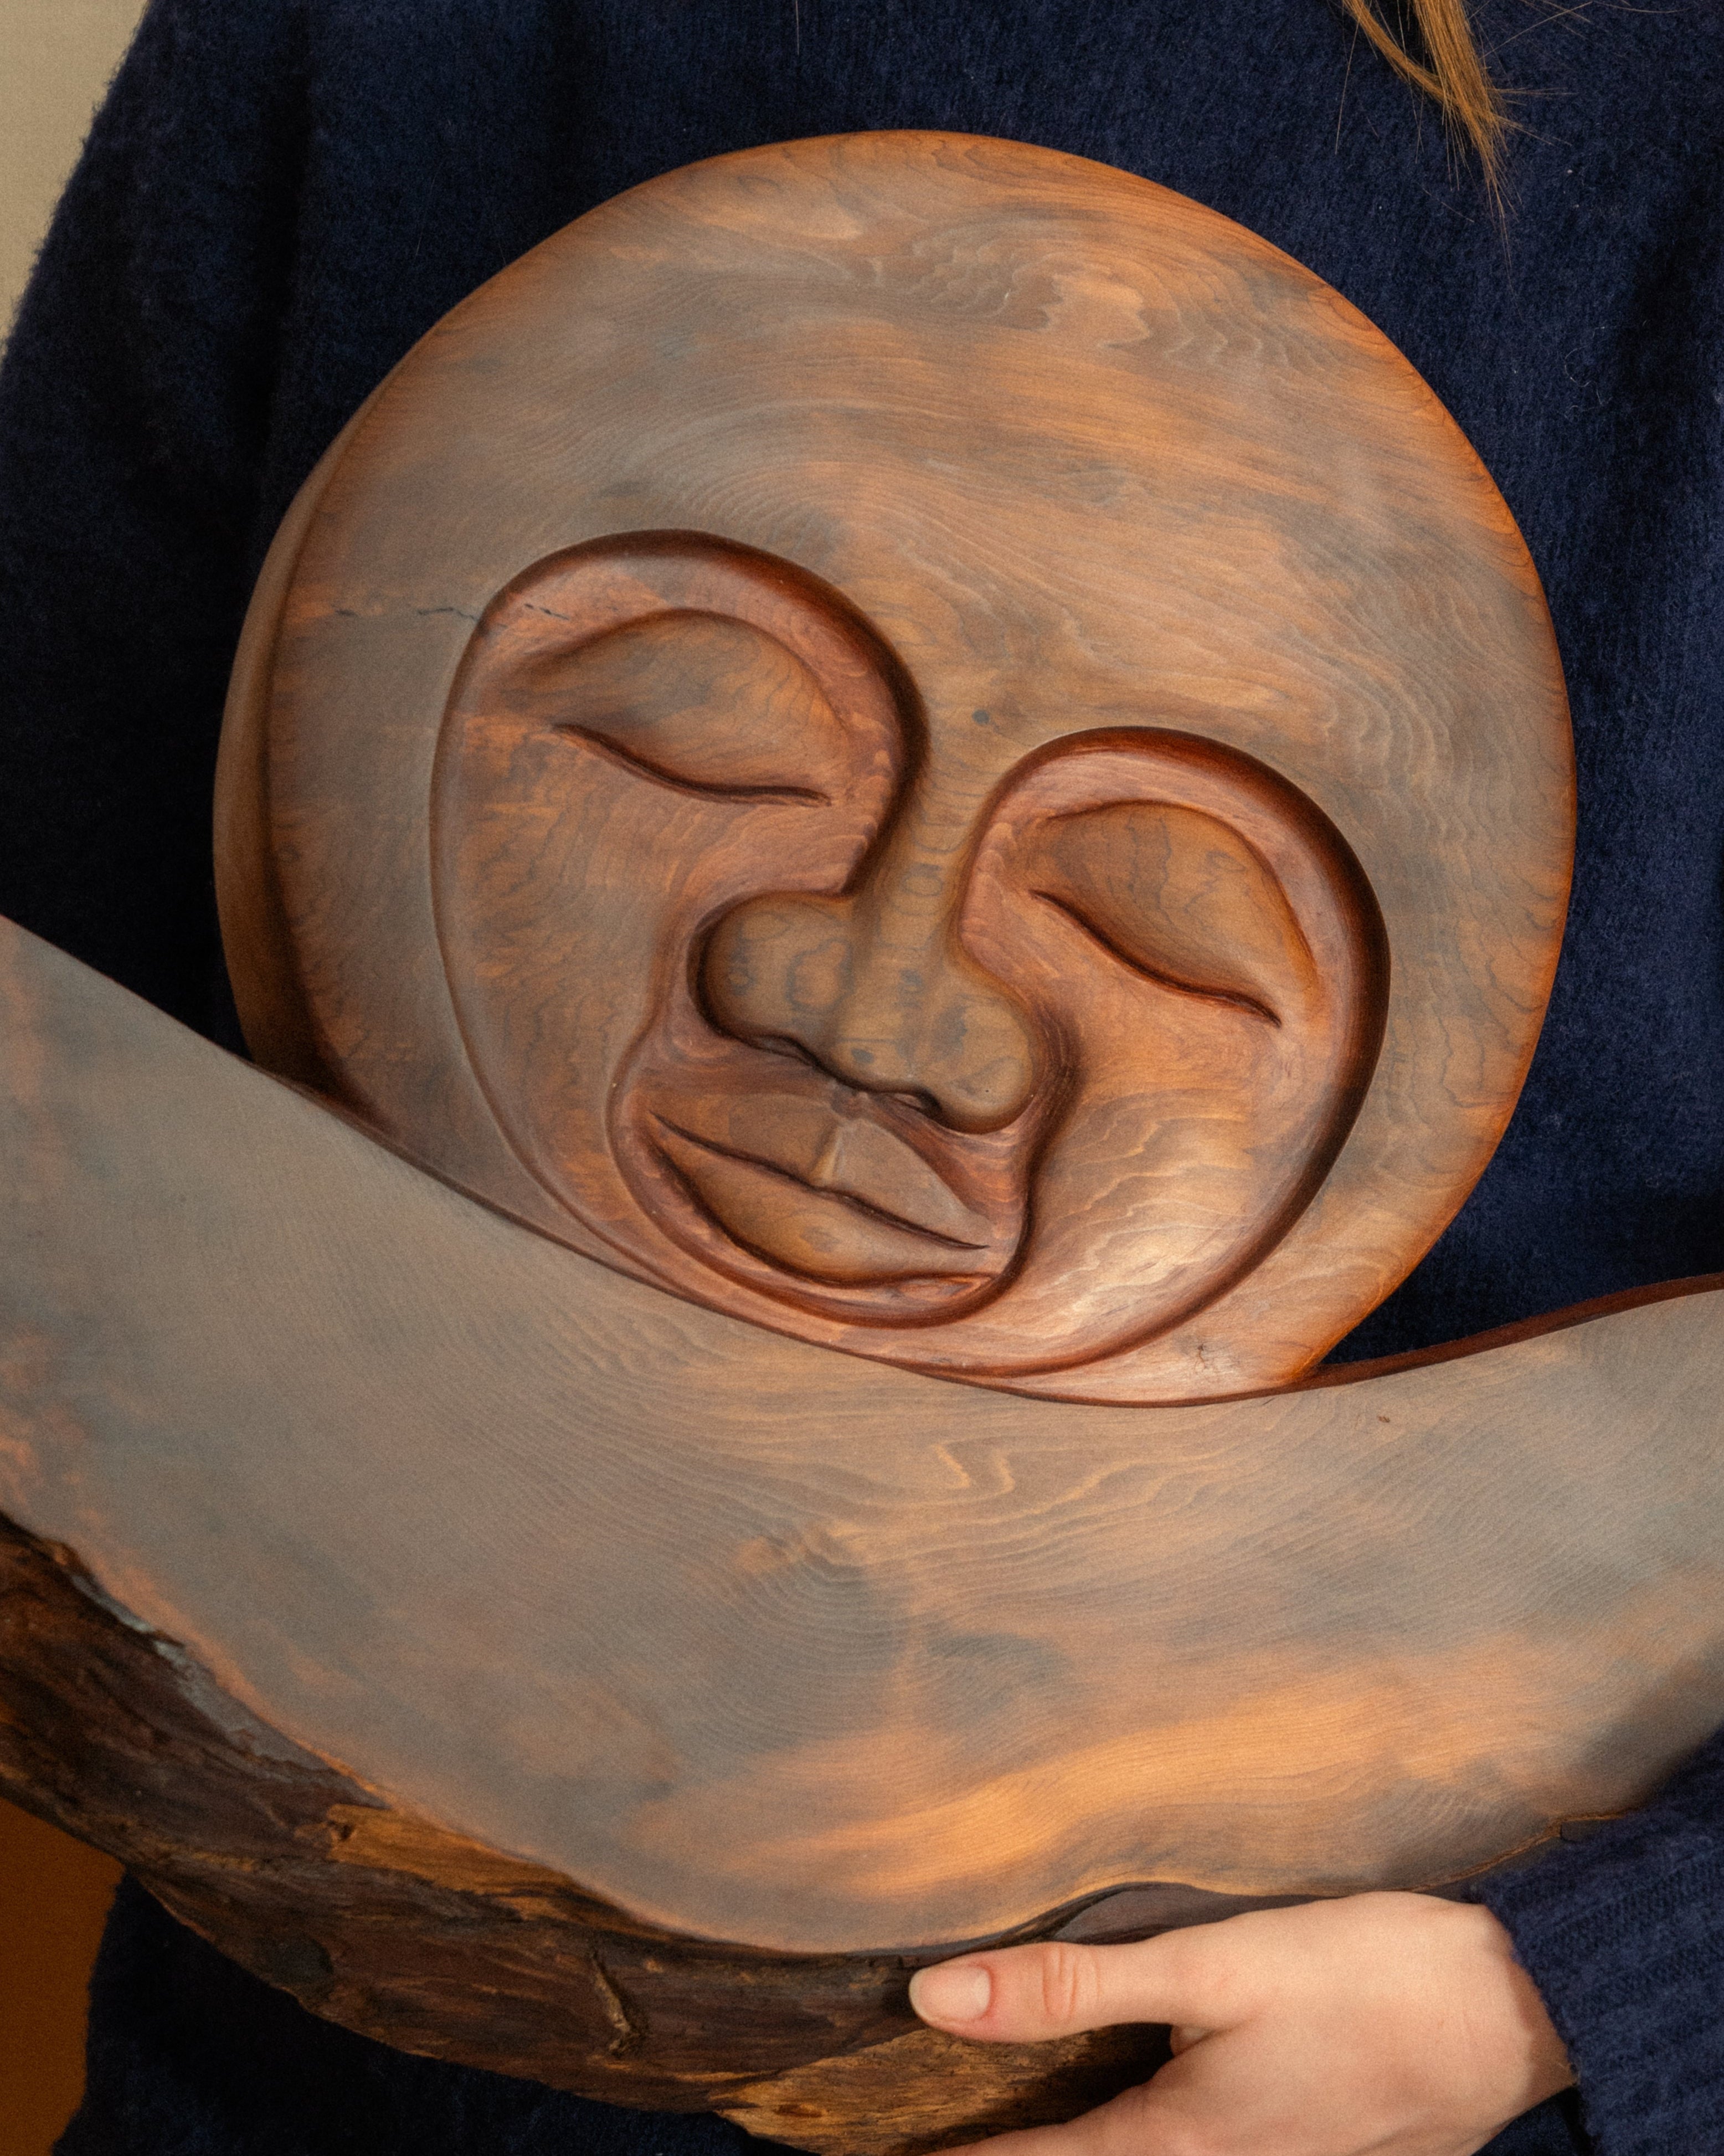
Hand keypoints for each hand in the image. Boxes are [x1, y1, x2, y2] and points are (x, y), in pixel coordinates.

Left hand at [908, 1891, 1573, 2155]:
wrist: (1509, 2015)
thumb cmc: (1364, 1981)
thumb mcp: (1210, 1967)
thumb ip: (1072, 1984)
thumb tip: (936, 1997)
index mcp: (1173, 2148)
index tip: (871, 2154)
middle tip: (928, 2131)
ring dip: (1068, 2147)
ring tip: (1006, 2116)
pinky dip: (1128, 2140)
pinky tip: (1120, 2108)